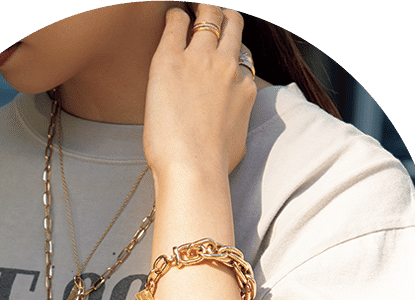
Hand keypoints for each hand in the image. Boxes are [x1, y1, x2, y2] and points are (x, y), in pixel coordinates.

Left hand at [143, 4, 256, 181]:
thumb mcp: (238, 141)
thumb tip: (229, 124)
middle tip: (205, 23)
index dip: (228, 53)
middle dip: (220, 20)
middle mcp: (227, 67)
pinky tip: (170, 21)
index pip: (241, 56)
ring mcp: (200, 60)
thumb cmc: (212, 165)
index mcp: (244, 87)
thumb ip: (236, 121)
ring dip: (199, 12)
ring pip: (208, 14)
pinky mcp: (170, 60)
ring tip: (188, 16)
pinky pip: (175, 21)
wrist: (193, 169)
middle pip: (231, 25)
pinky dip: (173, 17)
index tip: (217, 56)